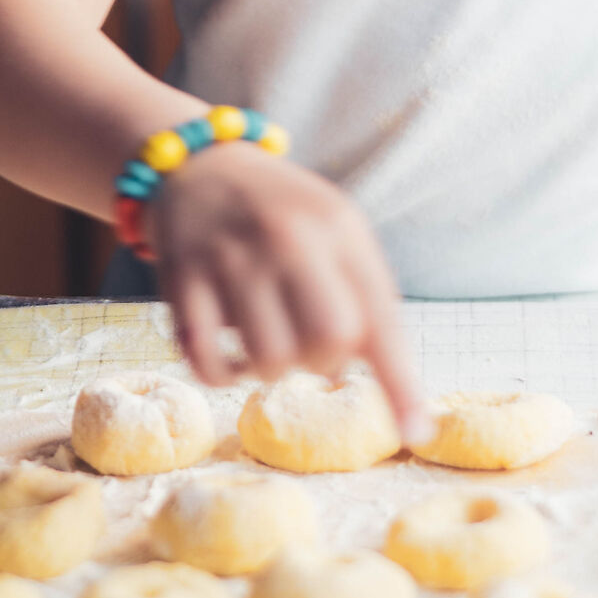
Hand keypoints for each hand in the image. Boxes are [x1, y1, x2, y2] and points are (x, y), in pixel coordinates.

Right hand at [145, 144, 431, 444]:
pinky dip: (224, 375)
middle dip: (325, 363)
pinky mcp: (181, 279)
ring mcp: (231, 257)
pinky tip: (230, 356)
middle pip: (329, 342)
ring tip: (269, 341)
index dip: (401, 382)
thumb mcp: (335, 228)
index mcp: (338, 227)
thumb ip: (361, 290)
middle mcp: (288, 237)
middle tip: (309, 345)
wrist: (198, 166)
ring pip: (270, 360)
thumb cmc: (282, 211)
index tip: (417, 431)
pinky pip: (208, 362)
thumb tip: (378, 376)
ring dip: (273, 370)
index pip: (380, 317)